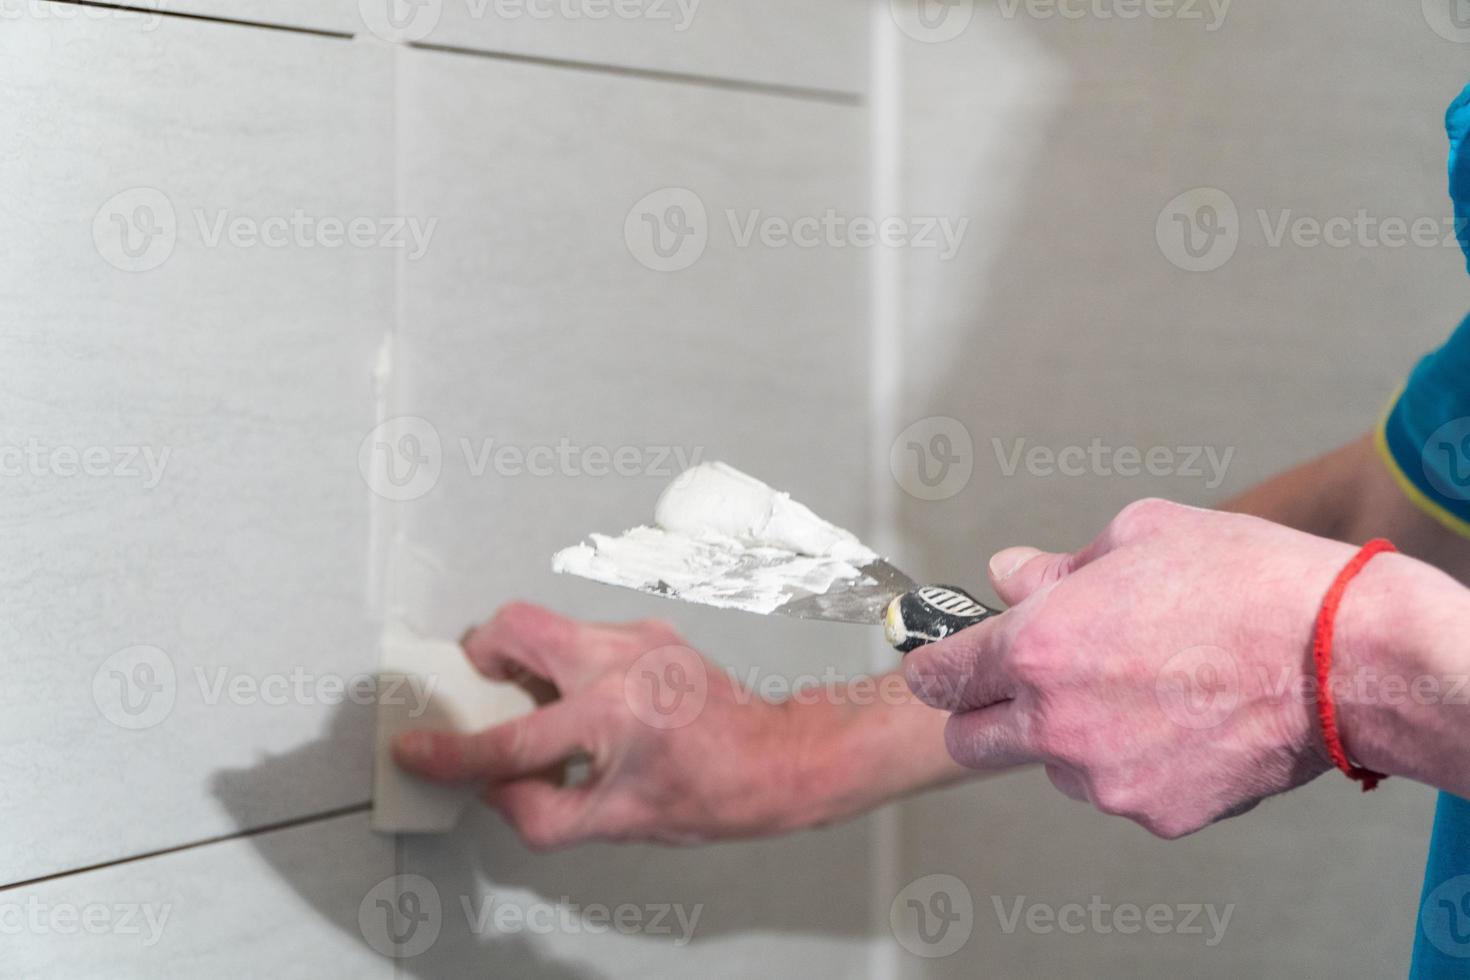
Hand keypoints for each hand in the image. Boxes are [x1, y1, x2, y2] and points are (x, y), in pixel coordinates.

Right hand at [392, 603, 836, 849]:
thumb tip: (492, 787)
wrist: (774, 758)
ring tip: (540, 709)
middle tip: (480, 695)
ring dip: (527, 662)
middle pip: (516, 625)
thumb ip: (539, 812)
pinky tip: (582, 703)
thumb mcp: (617, 823)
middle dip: (482, 656)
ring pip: (549, 624)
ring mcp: (637, 636)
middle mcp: (621, 661)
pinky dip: (564, 663)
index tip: (417, 748)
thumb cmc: (712, 793)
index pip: (511, 737)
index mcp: (612, 715)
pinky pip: (582, 634)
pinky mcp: (648, 630)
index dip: (453, 750)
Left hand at [904, 498, 1405, 838]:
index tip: (936, 664)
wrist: (1345, 656)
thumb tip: (1009, 575)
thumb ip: (1055, 566)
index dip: (933, 666)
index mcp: (1037, 647)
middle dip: (985, 711)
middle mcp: (1056, 722)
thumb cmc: (1248, 584)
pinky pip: (1117, 790)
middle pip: (971, 740)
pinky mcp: (1154, 813)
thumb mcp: (1138, 538)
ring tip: (1139, 690)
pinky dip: (1132, 764)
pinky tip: (1180, 722)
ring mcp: (1104, 777)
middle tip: (1027, 682)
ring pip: (1052, 766)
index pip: (940, 675)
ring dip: (1069, 736)